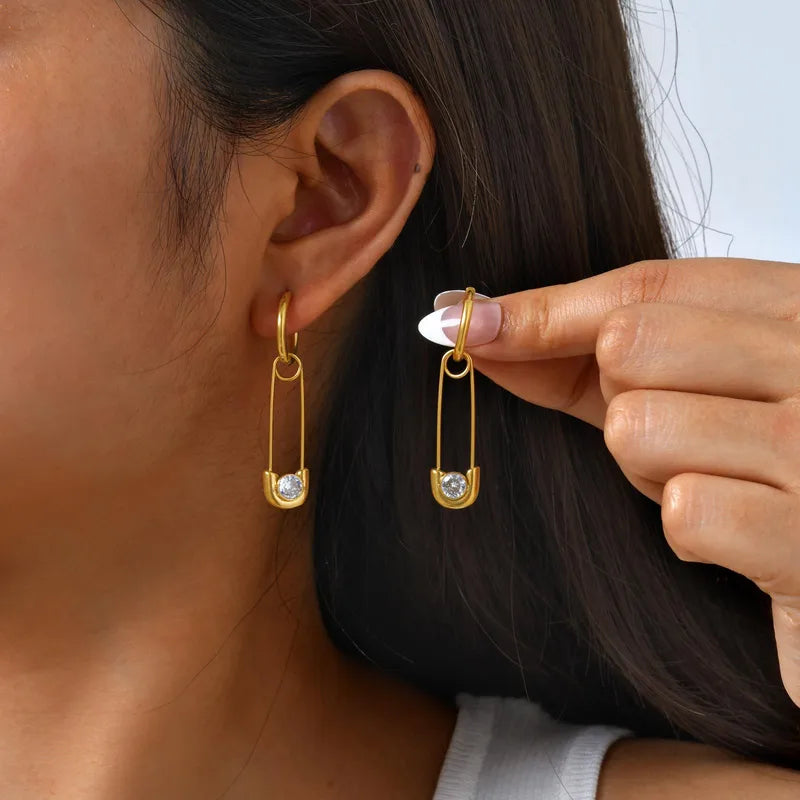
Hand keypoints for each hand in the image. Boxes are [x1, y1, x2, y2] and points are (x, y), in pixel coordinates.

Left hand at [426, 258, 799, 706]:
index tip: (470, 323)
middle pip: (630, 346)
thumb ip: (583, 355)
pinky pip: (684, 513)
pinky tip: (740, 534)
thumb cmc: (759, 464)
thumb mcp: (684, 388)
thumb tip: (476, 325)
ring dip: (652, 471)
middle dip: (621, 401)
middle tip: (682, 435)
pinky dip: (695, 533)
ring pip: (638, 428)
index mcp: (792, 307)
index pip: (645, 285)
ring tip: (718, 481)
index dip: (546, 309)